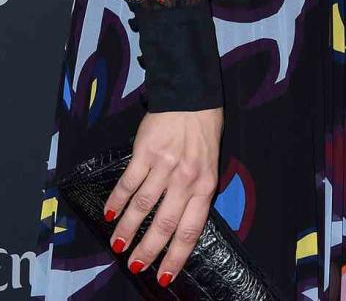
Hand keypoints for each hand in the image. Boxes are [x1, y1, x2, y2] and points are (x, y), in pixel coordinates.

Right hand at [104, 107, 222, 285]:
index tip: (163, 276)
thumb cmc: (203, 132)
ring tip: (117, 244)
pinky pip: (128, 184)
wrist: (191, 97)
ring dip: (127, 229)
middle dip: (147, 250)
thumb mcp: (210, 164)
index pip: (190, 230)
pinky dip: (116, 202)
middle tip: (135, 265)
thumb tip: (177, 226)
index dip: (175, 256)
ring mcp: (164, 166)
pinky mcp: (145, 153)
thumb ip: (196, 192)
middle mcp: (186, 179)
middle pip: (163, 224)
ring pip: (142, 207)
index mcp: (205, 185)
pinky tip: (109, 213)